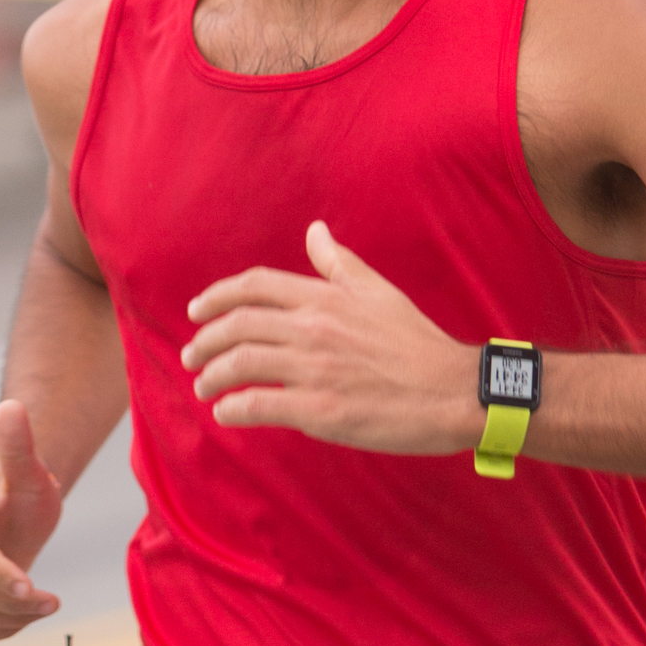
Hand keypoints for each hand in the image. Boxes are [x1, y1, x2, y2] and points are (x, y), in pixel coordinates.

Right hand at [0, 397, 64, 641]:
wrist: (13, 523)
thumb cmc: (23, 497)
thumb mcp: (31, 474)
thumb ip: (19, 445)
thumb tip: (12, 405)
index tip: (35, 590)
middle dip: (12, 602)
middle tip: (51, 603)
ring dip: (8, 620)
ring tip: (41, 608)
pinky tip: (18, 619)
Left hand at [183, 219, 481, 455]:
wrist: (453, 392)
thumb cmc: (418, 344)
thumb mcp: (379, 293)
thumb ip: (339, 263)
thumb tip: (315, 231)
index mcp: (326, 298)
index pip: (254, 286)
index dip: (216, 297)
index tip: (196, 312)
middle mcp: (314, 328)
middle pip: (236, 326)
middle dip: (203, 341)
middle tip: (192, 357)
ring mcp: (314, 369)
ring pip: (239, 365)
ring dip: (211, 376)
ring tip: (204, 387)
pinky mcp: (318, 410)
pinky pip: (257, 406)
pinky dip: (232, 410)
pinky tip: (226, 414)